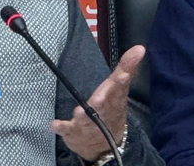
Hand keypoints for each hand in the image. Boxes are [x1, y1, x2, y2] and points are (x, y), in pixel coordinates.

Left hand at [50, 45, 144, 161]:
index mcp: (115, 99)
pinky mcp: (74, 132)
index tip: (123, 75)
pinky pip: (67, 130)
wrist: (106, 146)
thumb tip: (139, 47)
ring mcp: (89, 124)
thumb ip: (126, 67)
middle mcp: (103, 112)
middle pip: (103, 105)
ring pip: (86, 120)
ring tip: (78, 112)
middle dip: (100, 100)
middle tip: (98, 98)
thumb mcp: (119, 89)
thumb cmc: (111, 110)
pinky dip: (61, 127)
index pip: (119, 88)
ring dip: (82, 116)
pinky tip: (53, 125)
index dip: (121, 82)